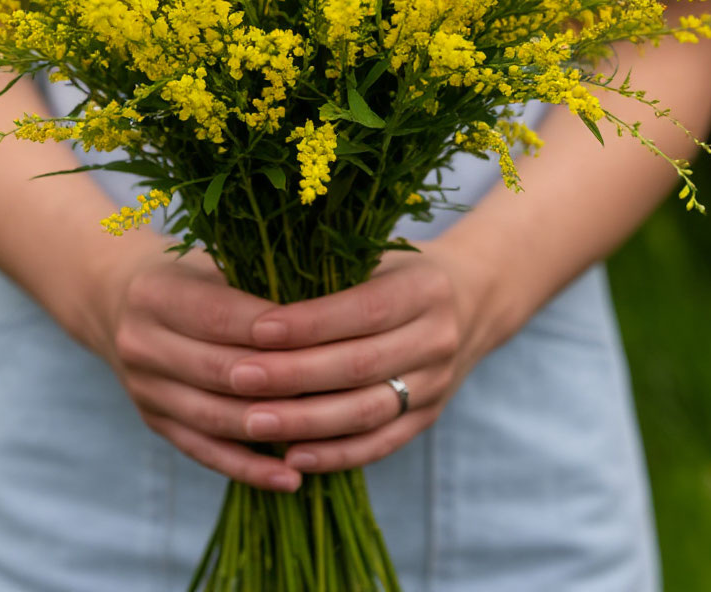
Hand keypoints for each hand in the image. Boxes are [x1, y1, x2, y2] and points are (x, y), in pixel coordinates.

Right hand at [86, 247, 305, 492]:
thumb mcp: (212, 263)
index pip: (220, 315)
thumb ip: (254, 283)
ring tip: (322, 438)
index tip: (321, 336)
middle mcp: (141, 343)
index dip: (270, 329)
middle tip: (335, 389)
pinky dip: (248, 469)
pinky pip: (205, 451)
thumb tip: (326, 307)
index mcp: (156, 294)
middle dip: (277, 382)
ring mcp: (144, 389)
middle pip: (217, 371)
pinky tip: (289, 479)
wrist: (117, 299)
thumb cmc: (189, 276)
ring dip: (269, 429)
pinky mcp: (155, 422)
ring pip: (213, 417)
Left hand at [228, 230, 523, 473]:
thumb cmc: (398, 269)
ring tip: (252, 422)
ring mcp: (436, 383)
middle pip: (360, 364)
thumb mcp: (376, 254)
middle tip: (237, 377)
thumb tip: (250, 284)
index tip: (257, 329)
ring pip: (367, 411)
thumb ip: (331, 269)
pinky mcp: (428, 417)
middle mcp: (437, 337)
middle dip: (293, 375)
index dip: (310, 322)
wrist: (473, 298)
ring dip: (306, 421)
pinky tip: (292, 456)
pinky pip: (380, 444)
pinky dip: (336, 454)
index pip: (364, 310)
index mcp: (424, 288)